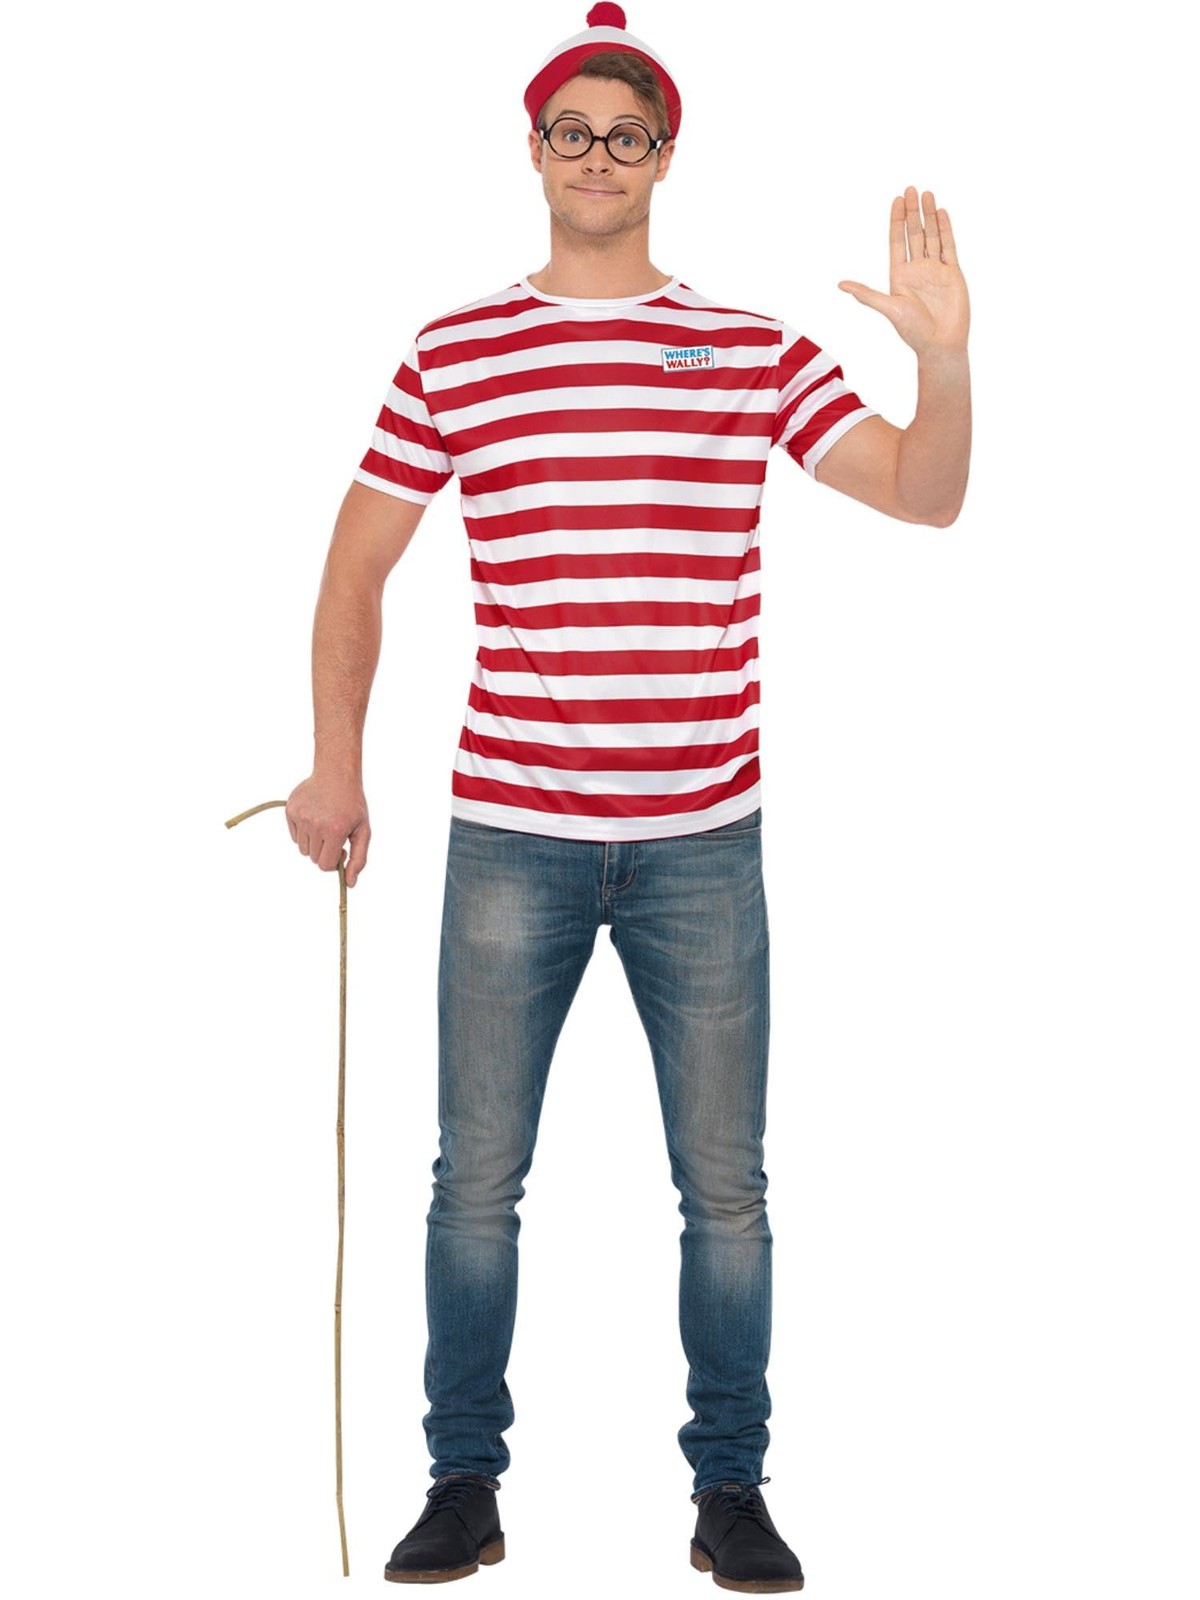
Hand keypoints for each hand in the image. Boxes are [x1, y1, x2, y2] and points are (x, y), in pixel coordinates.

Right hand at [286, 772, 370, 887]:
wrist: (336, 774)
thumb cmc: (352, 805)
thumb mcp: (363, 831)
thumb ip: (358, 859)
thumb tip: (350, 884)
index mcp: (335, 831)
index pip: (325, 865)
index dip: (334, 862)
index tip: (341, 851)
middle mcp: (315, 824)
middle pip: (313, 858)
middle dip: (324, 852)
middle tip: (334, 835)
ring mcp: (301, 817)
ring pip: (302, 848)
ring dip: (313, 843)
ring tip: (324, 824)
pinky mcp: (290, 810)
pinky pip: (294, 836)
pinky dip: (303, 832)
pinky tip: (314, 816)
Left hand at [838, 187, 968, 357]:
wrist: (941, 344)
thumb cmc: (913, 330)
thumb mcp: (889, 308)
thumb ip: (867, 294)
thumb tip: (841, 284)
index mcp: (899, 275)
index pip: (896, 241)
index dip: (897, 220)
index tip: (897, 200)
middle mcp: (917, 269)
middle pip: (914, 234)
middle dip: (912, 212)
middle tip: (911, 188)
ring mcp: (935, 270)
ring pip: (932, 236)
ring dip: (929, 215)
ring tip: (927, 194)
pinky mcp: (952, 273)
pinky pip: (949, 246)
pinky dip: (946, 230)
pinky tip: (942, 213)